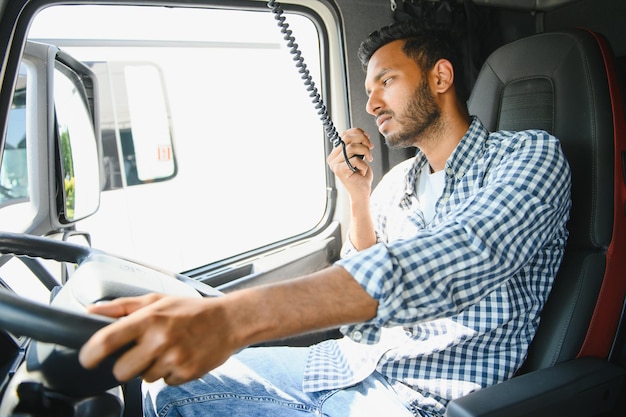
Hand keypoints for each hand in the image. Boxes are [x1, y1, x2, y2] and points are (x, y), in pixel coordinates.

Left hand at [78, 293, 237, 385]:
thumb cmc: (190, 310)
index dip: (91, 354)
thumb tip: (92, 311)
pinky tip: (180, 356)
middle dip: (126, 365)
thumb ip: (122, 307)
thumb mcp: (157, 301)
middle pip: (121, 371)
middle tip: (141, 352)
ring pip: (143, 378)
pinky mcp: (186, 373)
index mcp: (149, 318)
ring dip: (151, 368)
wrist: (228, 321)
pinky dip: (169, 373)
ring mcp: (174, 359)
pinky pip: (164, 382)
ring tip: (168, 350)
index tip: (87, 359)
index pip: (108, 341)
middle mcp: (160, 340)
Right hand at [327, 128, 374, 199]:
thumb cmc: (361, 176)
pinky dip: (364, 164)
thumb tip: (361, 134)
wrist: (361, 193)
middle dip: (362, 139)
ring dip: (365, 151)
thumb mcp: (359, 157)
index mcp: (336, 153)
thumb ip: (356, 146)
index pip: (344, 134)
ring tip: (369, 158)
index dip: (357, 132)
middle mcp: (332, 158)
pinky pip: (355, 160)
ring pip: (351, 147)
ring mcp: (335, 165)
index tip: (368, 137)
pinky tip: (363, 171)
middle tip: (371, 147)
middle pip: (346, 138)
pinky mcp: (340, 171)